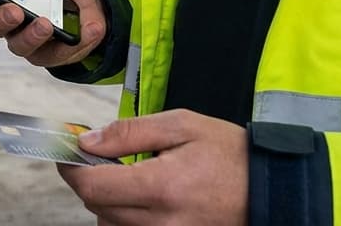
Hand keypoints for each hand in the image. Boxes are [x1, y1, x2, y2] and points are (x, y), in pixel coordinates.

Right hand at [0, 0, 104, 67]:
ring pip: (17, 45)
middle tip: (14, 10)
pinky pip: (49, 56)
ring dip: (30, 35)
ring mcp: (27, 37)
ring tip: (45, 23)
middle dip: (0, 19)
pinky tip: (80, 31)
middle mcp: (9, 18)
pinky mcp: (48, 53)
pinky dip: (65, 45)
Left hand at [58, 110, 247, 225]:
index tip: (69, 153)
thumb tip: (88, 142)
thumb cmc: (229, 153)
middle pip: (96, 208)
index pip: (92, 187)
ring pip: (109, 224)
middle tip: (104, 159)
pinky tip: (142, 199)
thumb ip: (129, 132)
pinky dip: (124, 217)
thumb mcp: (181, 125)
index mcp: (161, 187)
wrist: (271, 188)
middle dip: (91, 180)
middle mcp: (161, 222)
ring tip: (131, 179)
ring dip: (108, 201)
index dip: (71, 168)